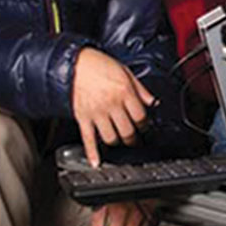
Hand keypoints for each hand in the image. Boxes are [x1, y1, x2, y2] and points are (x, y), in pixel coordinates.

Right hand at [71, 47, 156, 164]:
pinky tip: (96, 163)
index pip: (140, 117)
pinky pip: (88, 139)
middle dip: (134, 138)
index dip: (145, 125)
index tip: (145, 127)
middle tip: (136, 140)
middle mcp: (111, 104)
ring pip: (111, 138)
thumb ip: (140, 89)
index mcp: (124, 92)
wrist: (72, 63)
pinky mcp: (83, 118)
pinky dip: (91, 153)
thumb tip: (153, 102)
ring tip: (121, 142)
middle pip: (128, 131)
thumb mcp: (125, 71)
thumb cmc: (98, 64)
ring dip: (118, 143)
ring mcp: (96, 113)